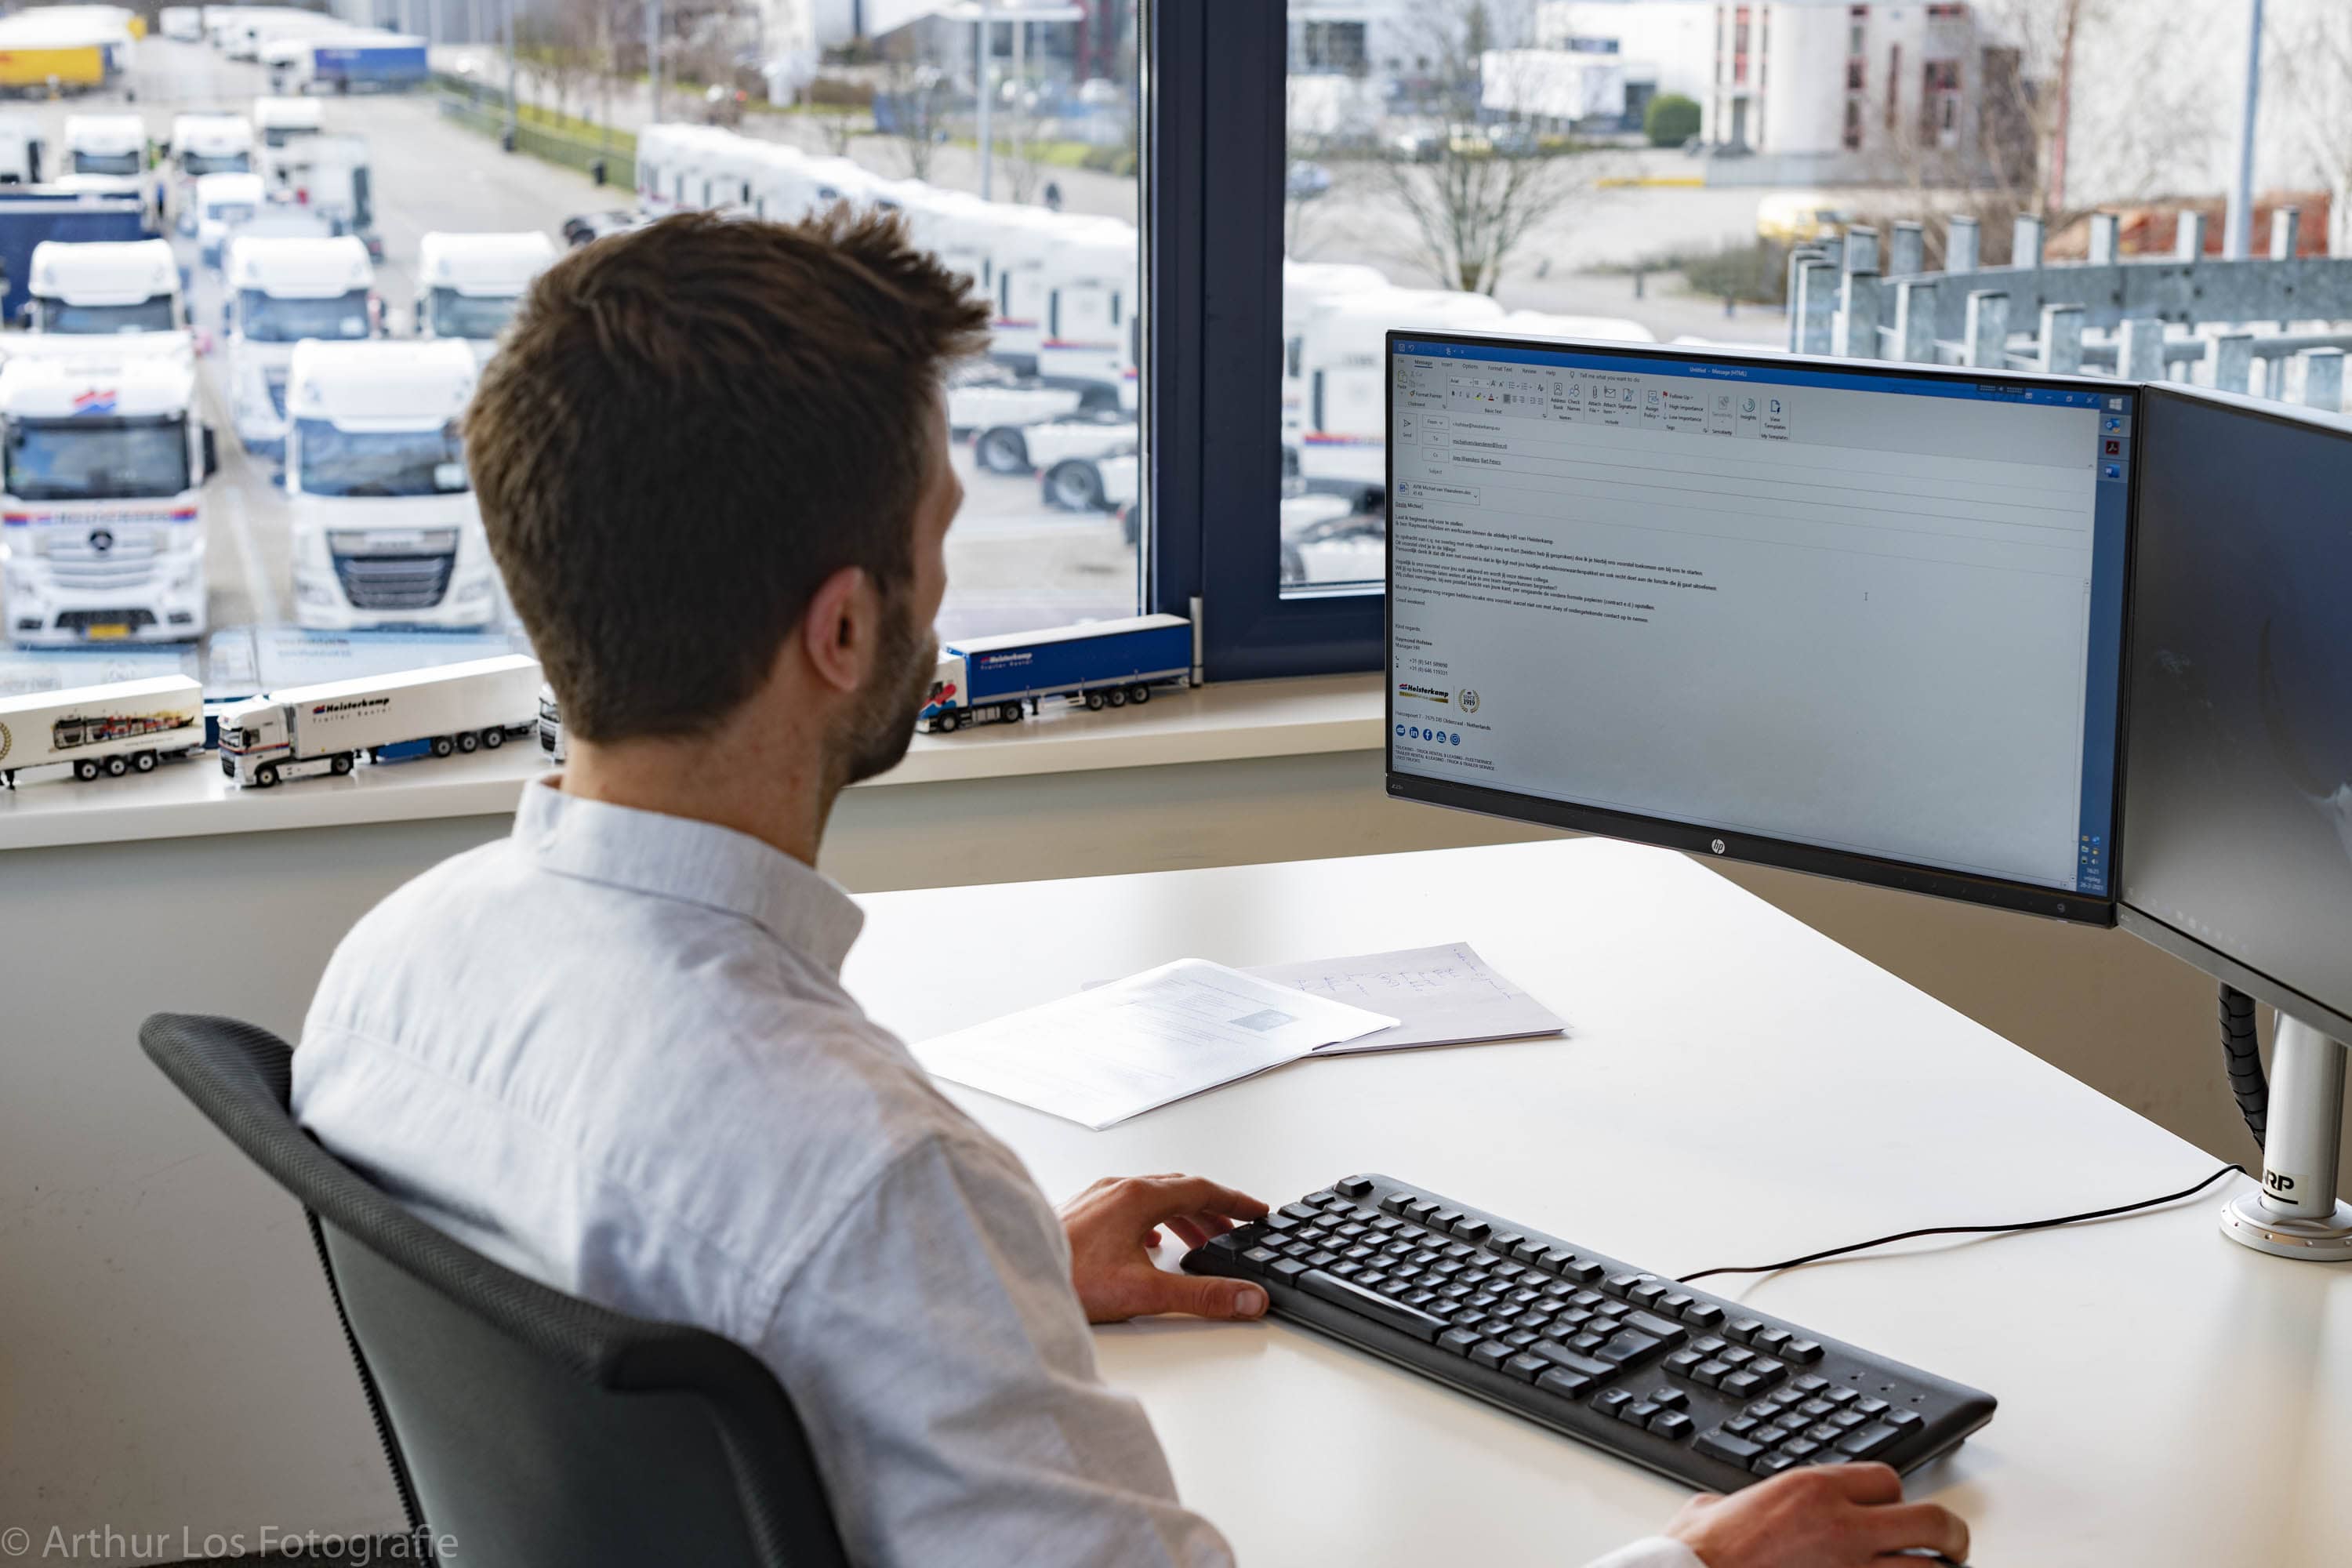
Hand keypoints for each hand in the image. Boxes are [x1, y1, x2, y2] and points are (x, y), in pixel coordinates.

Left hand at [1059, 1173, 1271, 1323]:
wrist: (1011, 1277)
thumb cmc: (1068, 1280)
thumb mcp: (1145, 1292)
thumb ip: (1202, 1296)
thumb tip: (1247, 1298)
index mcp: (1138, 1197)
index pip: (1202, 1189)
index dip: (1235, 1201)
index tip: (1258, 1210)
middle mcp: (1117, 1189)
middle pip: (1178, 1189)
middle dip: (1212, 1210)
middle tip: (1236, 1229)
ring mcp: (1096, 1199)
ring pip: (1152, 1197)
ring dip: (1183, 1216)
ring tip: (1201, 1241)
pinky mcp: (1079, 1214)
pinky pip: (1128, 1207)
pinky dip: (1153, 1220)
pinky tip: (1151, 1242)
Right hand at [1663, 1463, 1968, 1567]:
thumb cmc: (1698, 1555)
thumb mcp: (1715, 1508)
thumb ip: (1744, 1503)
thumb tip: (1736, 1507)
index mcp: (1812, 1491)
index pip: (1888, 1480)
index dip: (1892, 1497)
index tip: (1888, 1511)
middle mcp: (1843, 1528)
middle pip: (1932, 1522)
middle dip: (1950, 1534)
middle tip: (1952, 1544)